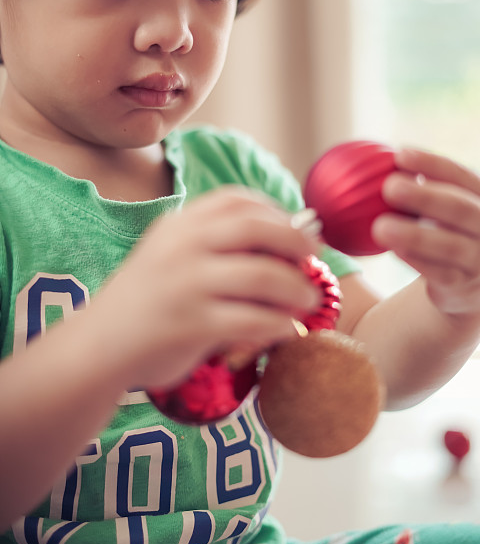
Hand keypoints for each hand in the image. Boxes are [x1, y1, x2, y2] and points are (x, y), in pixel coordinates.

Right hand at [93, 186, 320, 388]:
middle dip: (296, 241)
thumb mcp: (169, 253)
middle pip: (256, 229)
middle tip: (314, 257)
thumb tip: (285, 239)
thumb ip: (212, 242)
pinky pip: (253, 319)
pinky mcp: (193, 324)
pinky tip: (287, 329)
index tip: (297, 227)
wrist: (101, 343)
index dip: (275, 210)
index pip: (237, 200)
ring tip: (309, 298)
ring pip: (262, 276)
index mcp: (180, 224)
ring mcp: (188, 284)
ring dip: (297, 288)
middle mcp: (184, 246)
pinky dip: (280, 324)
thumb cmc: (146, 297)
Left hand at [371, 148, 479, 320]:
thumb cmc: (450, 227)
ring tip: (380, 227)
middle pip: (459, 208)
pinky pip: (439, 272)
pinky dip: (416, 260)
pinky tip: (394, 250)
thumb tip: (373, 160)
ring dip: (413, 235)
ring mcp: (479, 256)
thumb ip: (423, 184)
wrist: (476, 281)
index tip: (399, 155)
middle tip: (388, 187)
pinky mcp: (463, 284)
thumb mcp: (450, 203)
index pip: (460, 174)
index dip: (431, 163)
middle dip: (424, 197)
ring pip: (448, 245)